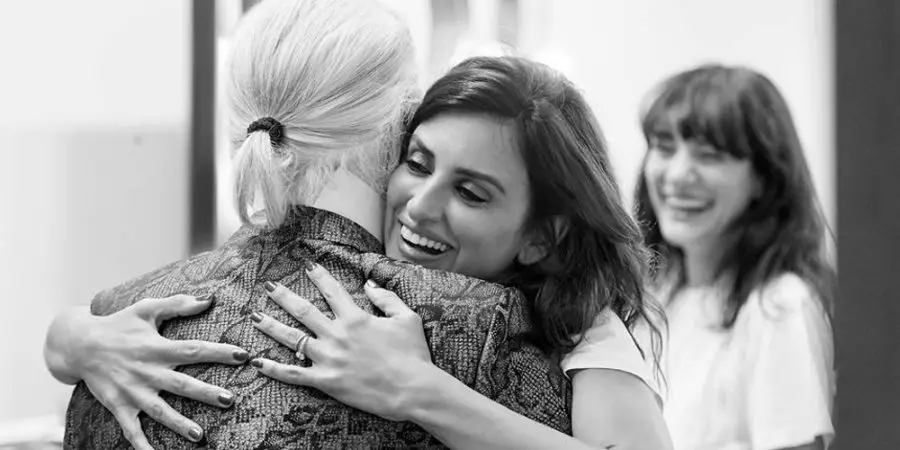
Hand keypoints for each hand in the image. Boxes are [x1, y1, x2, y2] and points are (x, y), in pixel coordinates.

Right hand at [45, 295, 248, 448]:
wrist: (77, 344)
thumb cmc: (118, 324)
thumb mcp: (146, 309)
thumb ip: (178, 304)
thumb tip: (210, 299)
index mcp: (156, 348)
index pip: (193, 350)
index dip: (218, 352)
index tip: (243, 355)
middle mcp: (146, 371)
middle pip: (181, 384)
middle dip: (206, 393)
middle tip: (229, 400)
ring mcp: (132, 391)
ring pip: (159, 411)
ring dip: (179, 424)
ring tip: (199, 435)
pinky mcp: (118, 406)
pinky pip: (131, 430)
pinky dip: (142, 445)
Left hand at [249, 264, 432, 420]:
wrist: (414, 389)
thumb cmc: (414, 355)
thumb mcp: (407, 318)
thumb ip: (387, 298)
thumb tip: (369, 284)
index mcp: (356, 318)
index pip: (332, 290)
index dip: (319, 275)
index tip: (307, 265)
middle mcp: (337, 334)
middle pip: (303, 311)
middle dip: (284, 296)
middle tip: (269, 286)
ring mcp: (329, 358)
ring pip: (292, 339)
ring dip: (271, 326)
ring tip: (254, 316)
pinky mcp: (326, 381)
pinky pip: (293, 374)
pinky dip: (273, 369)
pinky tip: (257, 362)